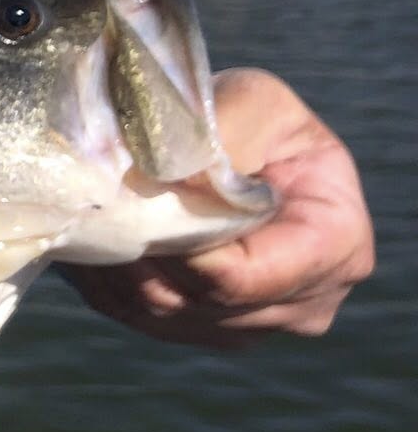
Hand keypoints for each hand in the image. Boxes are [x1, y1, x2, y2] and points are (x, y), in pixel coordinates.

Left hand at [66, 68, 374, 346]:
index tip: (133, 212)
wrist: (231, 141)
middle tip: (98, 205)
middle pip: (200, 300)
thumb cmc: (253, 118)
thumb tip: (161, 175)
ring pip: (160, 313)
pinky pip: (137, 316)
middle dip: (144, 253)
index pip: (248, 275)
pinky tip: (95, 234)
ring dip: (118, 266)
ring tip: (93, 212)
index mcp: (337, 246)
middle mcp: (305, 303)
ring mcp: (251, 326)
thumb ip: (219, 136)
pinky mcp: (200, 329)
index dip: (184, 253)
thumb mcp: (252, 102)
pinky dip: (107, 278)